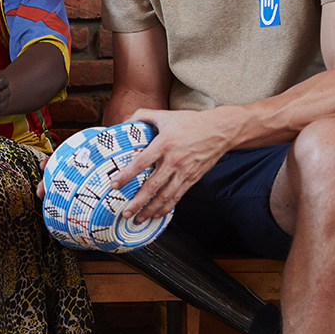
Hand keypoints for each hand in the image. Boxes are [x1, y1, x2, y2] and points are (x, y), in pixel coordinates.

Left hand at [112, 108, 234, 221]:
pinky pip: (177, 197)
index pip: (141, 162)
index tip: (114, 185)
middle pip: (152, 186)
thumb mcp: (165, 115)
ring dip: (150, 209)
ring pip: (165, 196)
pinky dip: (166, 208)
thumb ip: (143, 115)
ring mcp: (184, 172)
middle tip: (125, 212)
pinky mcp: (192, 179)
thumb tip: (125, 121)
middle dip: (137, 202)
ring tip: (138, 218)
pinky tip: (157, 214)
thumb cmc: (192, 122)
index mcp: (164, 144)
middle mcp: (173, 160)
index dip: (126, 175)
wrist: (220, 130)